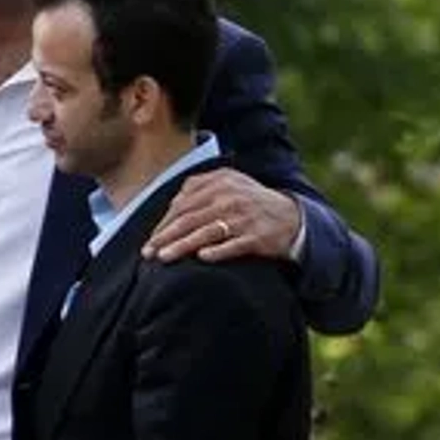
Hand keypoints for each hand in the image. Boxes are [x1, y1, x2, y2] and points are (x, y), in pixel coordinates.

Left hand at [144, 169, 301, 263]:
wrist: (291, 216)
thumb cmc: (248, 203)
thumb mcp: (227, 184)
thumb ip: (198, 189)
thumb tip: (172, 204)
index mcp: (220, 182)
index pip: (183, 204)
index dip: (164, 223)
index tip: (150, 241)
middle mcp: (231, 197)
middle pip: (190, 219)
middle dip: (165, 237)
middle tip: (148, 252)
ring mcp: (245, 217)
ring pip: (207, 232)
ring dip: (183, 245)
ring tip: (164, 257)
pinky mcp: (258, 236)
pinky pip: (235, 245)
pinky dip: (219, 251)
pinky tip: (203, 258)